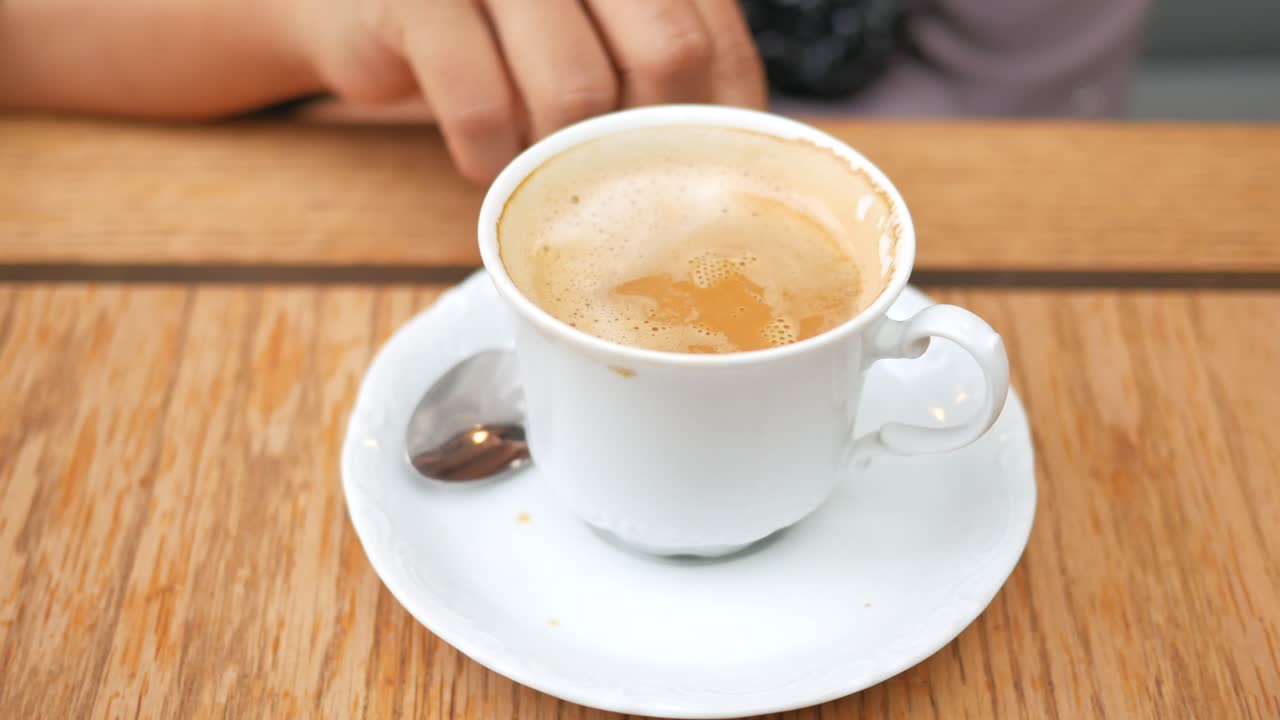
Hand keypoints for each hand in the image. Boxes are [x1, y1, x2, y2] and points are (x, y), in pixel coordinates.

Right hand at [301, 0, 766, 182]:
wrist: (361, 2)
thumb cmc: (497, 30)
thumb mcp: (590, 30)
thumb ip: (660, 63)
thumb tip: (732, 160)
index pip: (717, 42)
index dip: (717, 125)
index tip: (697, 183)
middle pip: (667, 54)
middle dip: (643, 143)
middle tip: (609, 177)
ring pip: (576, 88)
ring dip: (561, 157)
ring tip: (539, 166)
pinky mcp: (419, 0)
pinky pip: (483, 107)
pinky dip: (490, 160)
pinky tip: (486, 162)